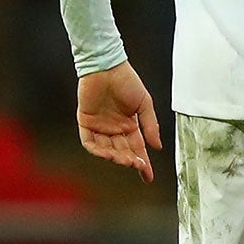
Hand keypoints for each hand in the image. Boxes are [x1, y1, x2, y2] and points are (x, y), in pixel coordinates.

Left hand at [76, 62, 161, 181]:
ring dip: (115, 156)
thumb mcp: (145, 104)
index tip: (149, 176)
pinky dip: (97, 149)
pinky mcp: (86, 122)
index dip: (143, 163)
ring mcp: (100, 127)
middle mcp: (115, 129)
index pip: (137, 149)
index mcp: (130, 125)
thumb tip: (157, 147)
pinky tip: (107, 153)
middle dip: (130, 160)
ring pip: (106, 149)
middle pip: (123, 151)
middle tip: (137, 165)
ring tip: (125, 159)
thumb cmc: (127, 81)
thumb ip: (150, 126)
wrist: (107, 67)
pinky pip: (89, 141)